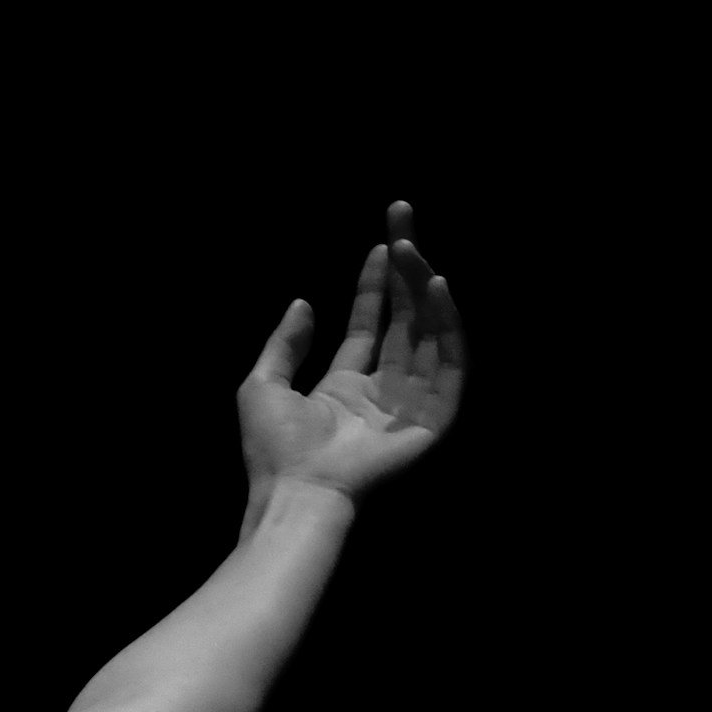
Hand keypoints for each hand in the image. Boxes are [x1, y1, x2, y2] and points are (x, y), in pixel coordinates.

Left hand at [237, 202, 464, 506]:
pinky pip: (449, 364)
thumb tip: (302, 303)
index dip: (376, 283)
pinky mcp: (432, 418)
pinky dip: (448, 325)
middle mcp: (382, 390)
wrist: (296, 490)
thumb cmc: (274, 449)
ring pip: (427, 333)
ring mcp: (409, 403)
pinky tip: (437, 288)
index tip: (382, 243)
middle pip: (403, 319)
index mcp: (345, 385)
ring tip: (413, 250)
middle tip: (403, 221)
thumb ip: (284, 343)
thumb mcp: (262, 384)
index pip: (370, 323)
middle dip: (405, 270)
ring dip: (423, 288)